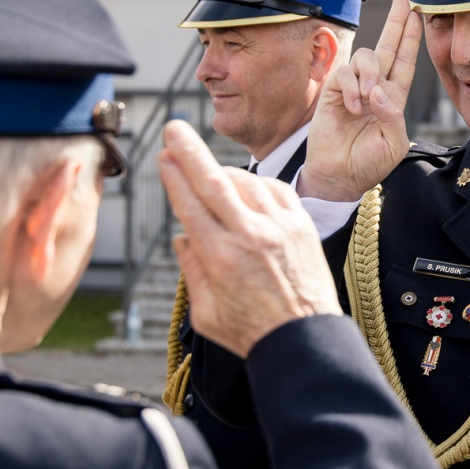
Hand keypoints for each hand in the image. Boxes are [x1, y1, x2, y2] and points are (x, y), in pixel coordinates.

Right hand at [159, 120, 342, 357]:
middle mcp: (251, 236)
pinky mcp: (303, 226)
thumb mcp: (206, 314)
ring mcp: (280, 227)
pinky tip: (245, 185)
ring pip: (246, 182)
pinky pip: (277, 189)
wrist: (307, 340)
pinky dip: (257, 182)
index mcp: (221, 258)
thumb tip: (181, 239)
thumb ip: (192, 272)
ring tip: (206, 168)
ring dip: (223, 170)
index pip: (191, 205)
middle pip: (214, 182)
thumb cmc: (253, 334)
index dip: (175, 177)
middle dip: (189, 152)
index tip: (163, 156)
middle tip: (172, 128)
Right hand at [298, 0, 421, 201]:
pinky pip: (344, 75)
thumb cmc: (370, 162)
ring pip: (366, 57)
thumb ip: (393, 115)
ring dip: (370, 73)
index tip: (417, 14)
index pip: (405, 61)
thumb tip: (379, 90)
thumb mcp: (394, 142)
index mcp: (393, 97)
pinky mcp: (333, 92)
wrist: (341, 176)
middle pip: (387, 47)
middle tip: (402, 1)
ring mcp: (354, 88)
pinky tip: (354, 108)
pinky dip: (352, 88)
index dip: (411, 38)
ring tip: (368, 98)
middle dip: (395, 23)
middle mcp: (375, 87)